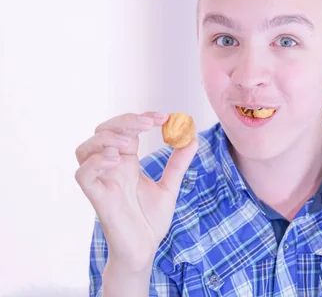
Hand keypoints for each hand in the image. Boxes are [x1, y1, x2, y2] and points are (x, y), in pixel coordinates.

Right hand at [75, 112, 197, 270]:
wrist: (145, 249)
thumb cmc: (151, 220)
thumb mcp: (169, 186)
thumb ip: (178, 163)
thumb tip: (192, 137)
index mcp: (127, 161)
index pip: (126, 129)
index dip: (141, 118)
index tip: (165, 117)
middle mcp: (111, 168)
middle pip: (103, 132)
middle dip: (124, 122)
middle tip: (149, 124)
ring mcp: (102, 182)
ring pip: (85, 149)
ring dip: (105, 139)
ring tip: (129, 143)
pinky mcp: (97, 198)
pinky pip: (83, 175)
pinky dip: (95, 163)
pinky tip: (115, 161)